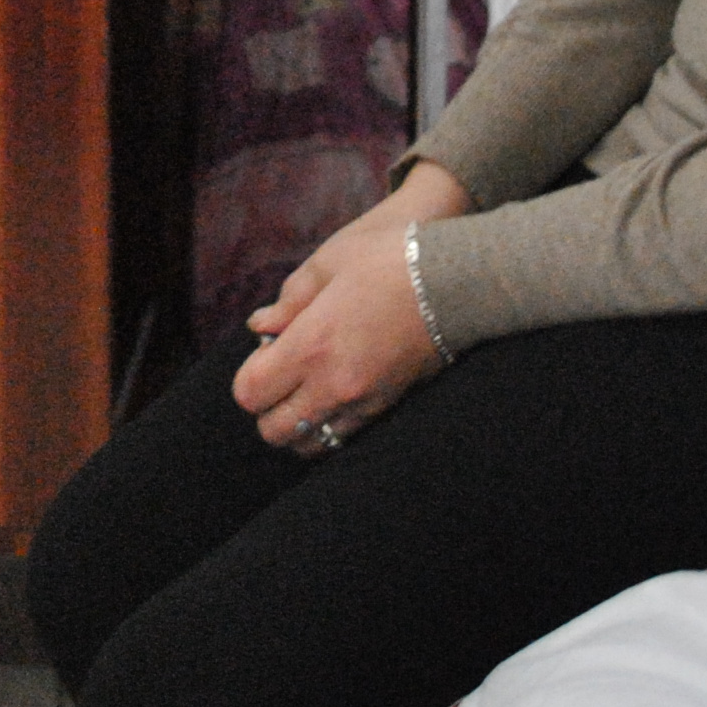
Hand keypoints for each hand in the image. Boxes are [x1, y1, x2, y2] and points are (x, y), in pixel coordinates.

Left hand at [231, 161, 473, 454]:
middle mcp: (334, 385)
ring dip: (298, 422)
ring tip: (308, 385)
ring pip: (310, 445)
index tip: (264, 353)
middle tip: (281, 372)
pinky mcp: (389, 406)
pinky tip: (336, 390)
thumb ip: (288, 301)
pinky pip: (345, 437)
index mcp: (311, 347)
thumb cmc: (388, 260)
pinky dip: (329, 425)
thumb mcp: (328, 264)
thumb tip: (261, 326)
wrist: (458, 279)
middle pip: (274, 431)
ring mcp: (364, 402)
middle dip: (267, 407)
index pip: (250, 394)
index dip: (248, 378)